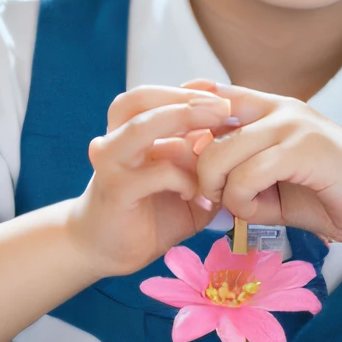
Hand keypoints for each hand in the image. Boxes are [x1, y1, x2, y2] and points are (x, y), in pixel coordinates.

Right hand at [67, 86, 233, 275]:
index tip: (222, 93)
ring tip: (214, 132)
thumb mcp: (185, 183)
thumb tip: (235, 137)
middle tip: (223, 106)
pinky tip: (197, 193)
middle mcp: (114, 140)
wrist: (107, 250)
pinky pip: (156, 172)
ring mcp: (111, 162)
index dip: (188, 91)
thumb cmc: (149, 215)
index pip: (153, 96)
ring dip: (181, 121)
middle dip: (186, 98)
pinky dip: (183, 178)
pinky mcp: (115, 189)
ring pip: (142, 127)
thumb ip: (203, 161)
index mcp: (128, 132)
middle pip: (141, 99)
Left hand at [181, 79, 341, 247]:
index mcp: (270, 109)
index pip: (209, 94)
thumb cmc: (333, 198)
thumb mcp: (276, 187)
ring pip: (220, 154)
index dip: (185, 123)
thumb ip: (241, 180)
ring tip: (240, 209)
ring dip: (220, 192)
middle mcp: (278, 108)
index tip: (184, 161)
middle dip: (198, 174)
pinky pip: (246, 174)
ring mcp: (292, 124)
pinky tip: (257, 211)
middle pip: (203, 129)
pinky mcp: (305, 148)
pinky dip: (242, 201)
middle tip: (211, 202)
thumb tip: (200, 187)